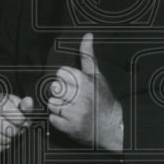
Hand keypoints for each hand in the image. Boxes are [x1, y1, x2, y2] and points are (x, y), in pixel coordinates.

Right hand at [0, 93, 34, 153]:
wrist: (8, 125)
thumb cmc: (16, 117)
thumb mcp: (23, 111)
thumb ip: (26, 107)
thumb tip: (28, 101)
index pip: (2, 106)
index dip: (15, 117)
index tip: (23, 123)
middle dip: (8, 129)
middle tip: (17, 133)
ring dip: (1, 139)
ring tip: (10, 139)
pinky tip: (3, 146)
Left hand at [47, 32, 121, 149]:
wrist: (111, 127)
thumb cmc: (102, 99)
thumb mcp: (96, 75)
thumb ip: (88, 55)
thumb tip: (87, 35)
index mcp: (86, 82)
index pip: (61, 73)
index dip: (66, 79)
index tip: (75, 85)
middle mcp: (81, 97)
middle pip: (54, 87)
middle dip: (61, 92)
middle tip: (72, 98)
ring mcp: (75, 113)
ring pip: (51, 103)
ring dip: (58, 106)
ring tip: (71, 108)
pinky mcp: (69, 127)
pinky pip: (52, 118)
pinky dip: (58, 119)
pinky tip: (70, 118)